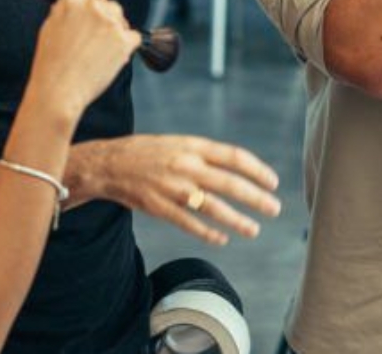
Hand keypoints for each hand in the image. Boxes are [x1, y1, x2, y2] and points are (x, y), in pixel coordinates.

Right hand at [28, 0, 141, 118]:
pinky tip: (109, 59)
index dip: (91, 3)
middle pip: (110, 5)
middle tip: (93, 41)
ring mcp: (111, 23)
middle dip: (105, 19)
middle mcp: (94, 6)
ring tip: (96, 53)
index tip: (90, 16)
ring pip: (122, 20)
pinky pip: (134, 37)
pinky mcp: (124, 41)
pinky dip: (126, 47)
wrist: (59, 91)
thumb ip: (63, 1)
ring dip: (115, 32)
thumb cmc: (51, 61)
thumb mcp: (51, 25)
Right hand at [71, 135, 281, 244]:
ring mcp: (172, 187)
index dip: (257, 170)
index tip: (273, 182)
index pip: (234, 156)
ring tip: (254, 229)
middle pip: (230, 183)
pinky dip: (208, 233)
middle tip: (274, 208)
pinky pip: (189, 223)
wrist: (107, 164)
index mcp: (192, 145)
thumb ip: (203, 155)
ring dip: (237, 220)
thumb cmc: (145, 153)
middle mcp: (185, 165)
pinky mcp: (159, 207)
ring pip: (213, 207)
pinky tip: (222, 239)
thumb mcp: (177, 143)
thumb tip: (235, 169)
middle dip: (256, 198)